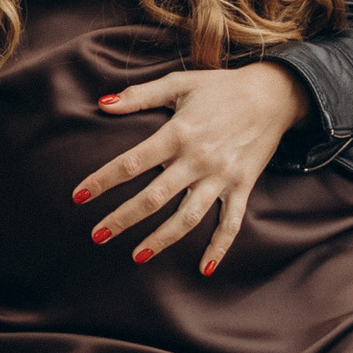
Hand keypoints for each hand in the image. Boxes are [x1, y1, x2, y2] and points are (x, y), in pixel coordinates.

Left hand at [73, 62, 312, 275]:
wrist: (274, 94)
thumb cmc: (220, 88)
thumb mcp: (179, 83)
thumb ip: (140, 95)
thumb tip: (102, 103)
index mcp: (179, 133)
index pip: (132, 163)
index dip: (102, 181)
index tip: (78, 197)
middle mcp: (199, 159)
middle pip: (154, 198)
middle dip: (123, 219)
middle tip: (97, 236)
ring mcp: (222, 176)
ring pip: (187, 217)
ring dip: (161, 239)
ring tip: (136, 256)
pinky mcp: (243, 186)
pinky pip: (230, 223)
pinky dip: (219, 247)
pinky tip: (204, 269)